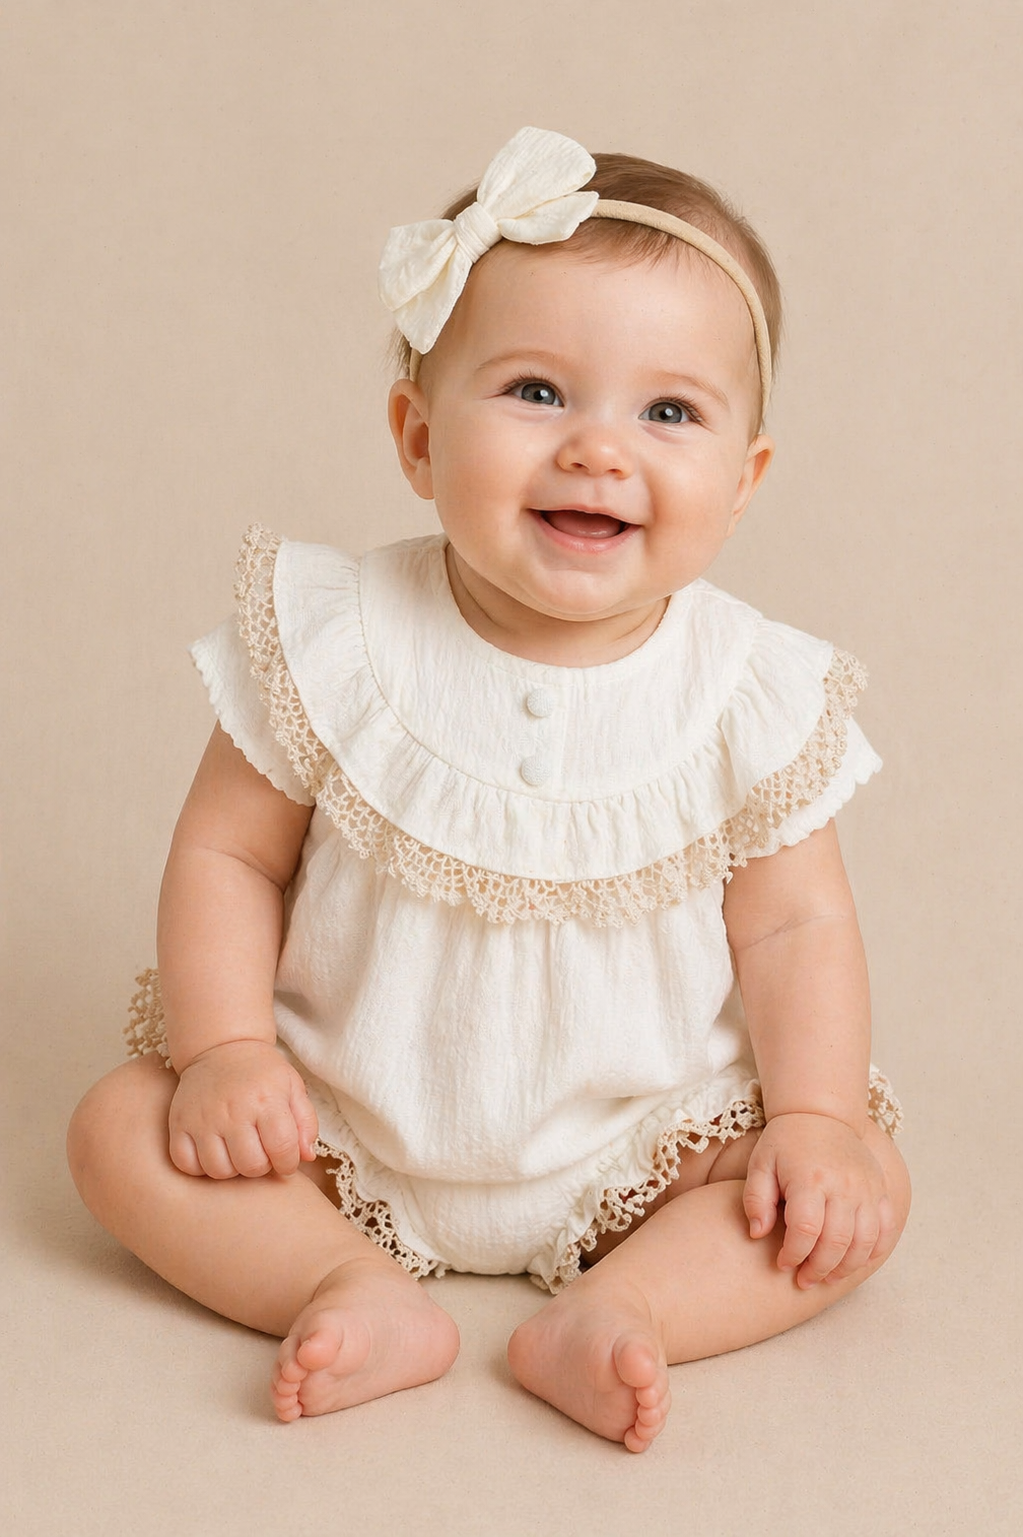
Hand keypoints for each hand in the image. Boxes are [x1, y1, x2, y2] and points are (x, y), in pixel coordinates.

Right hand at [168, 1039, 318, 1178]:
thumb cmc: (261, 1073)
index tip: (285, 1159)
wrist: (222, 1048)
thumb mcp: (293, 1088)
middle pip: (250, 1166)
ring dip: (232, 1168)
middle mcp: (233, 1110)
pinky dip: (201, 1167)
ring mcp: (203, 1118)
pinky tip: (213, 1151)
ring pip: (219, 1170)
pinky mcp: (179, 1123)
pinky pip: (187, 1165)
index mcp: (266, 1100)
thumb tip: (306, 1157)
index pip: (282, 1149)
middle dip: (261, 1166)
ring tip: (237, 1151)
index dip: (288, 1163)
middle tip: (260, 1151)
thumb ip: (306, 1123)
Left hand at [743, 1113, 897, 1287]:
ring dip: (846, 1267)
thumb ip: (755, 1199)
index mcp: (810, 1178)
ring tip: (827, 1277)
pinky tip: (855, 1262)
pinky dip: (874, 1251)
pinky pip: (886, 1230)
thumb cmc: (785, 1142)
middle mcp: (844, 1184)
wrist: (822, 1114)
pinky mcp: (880, 1190)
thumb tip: (758, 1234)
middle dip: (818, 1269)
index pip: (805, 1231)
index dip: (793, 1255)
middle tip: (804, 1280)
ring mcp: (867, 1188)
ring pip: (865, 1242)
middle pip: (837, 1242)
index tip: (782, 1264)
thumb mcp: (760, 1164)